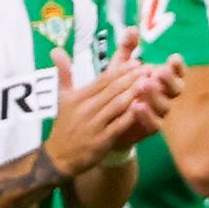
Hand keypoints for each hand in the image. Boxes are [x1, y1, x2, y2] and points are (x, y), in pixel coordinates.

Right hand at [46, 60, 174, 182]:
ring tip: (151, 83)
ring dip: (135, 92)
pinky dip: (133, 115)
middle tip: (150, 69)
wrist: (59, 157)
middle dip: (132, 78)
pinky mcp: (101, 140)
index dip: (121, 70)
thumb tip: (56, 50)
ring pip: (117, 105)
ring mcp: (93, 125)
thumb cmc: (65, 124)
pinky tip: (146, 106)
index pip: (102, 79)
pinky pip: (120, 124)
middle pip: (112, 89)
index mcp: (77, 98)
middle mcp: (84, 109)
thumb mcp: (62, 99)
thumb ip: (64, 74)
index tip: (137, 62)